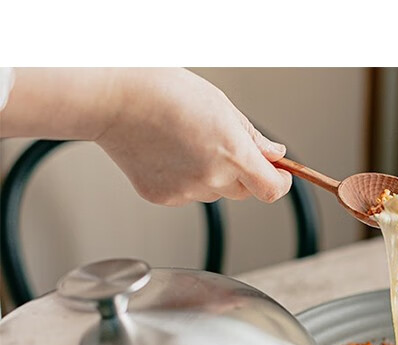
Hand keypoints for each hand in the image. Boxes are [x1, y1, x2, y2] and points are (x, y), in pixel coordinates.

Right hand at [95, 69, 291, 205]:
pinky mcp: (163, 197)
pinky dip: (184, 179)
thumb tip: (275, 155)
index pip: (272, 189)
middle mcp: (212, 177)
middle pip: (244, 191)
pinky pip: (187, 194)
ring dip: (212, 175)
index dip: (281, 183)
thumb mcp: (221, 105)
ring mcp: (186, 191)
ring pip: (214, 192)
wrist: (113, 98)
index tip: (282, 175)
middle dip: (244, 174)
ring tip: (186, 142)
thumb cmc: (164, 91)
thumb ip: (252, 137)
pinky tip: (168, 153)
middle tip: (222, 144)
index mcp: (232, 153)